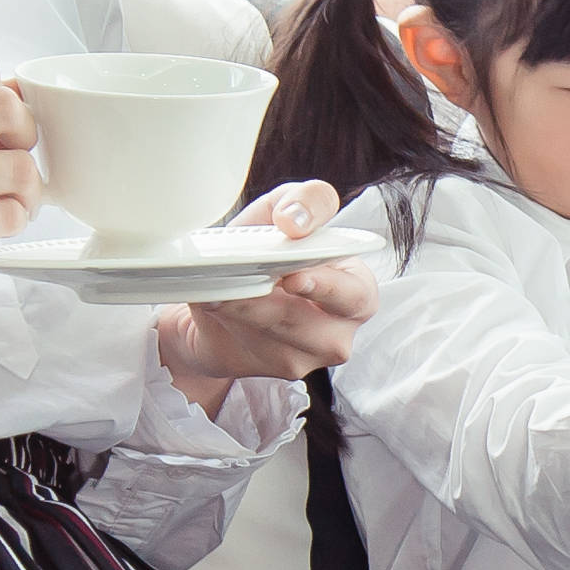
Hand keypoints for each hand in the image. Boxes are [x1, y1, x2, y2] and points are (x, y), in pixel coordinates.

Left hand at [156, 180, 374, 394]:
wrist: (229, 298)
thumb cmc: (268, 249)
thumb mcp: (286, 211)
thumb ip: (305, 200)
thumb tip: (294, 221)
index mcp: (356, 287)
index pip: (355, 291)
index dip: (326, 284)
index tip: (293, 276)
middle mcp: (342, 328)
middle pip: (310, 322)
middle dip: (275, 302)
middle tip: (252, 286)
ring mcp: (312, 354)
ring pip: (276, 333)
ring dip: (243, 308)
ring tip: (218, 287)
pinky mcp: (282, 368)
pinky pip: (253, 345)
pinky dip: (229, 321)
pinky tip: (214, 303)